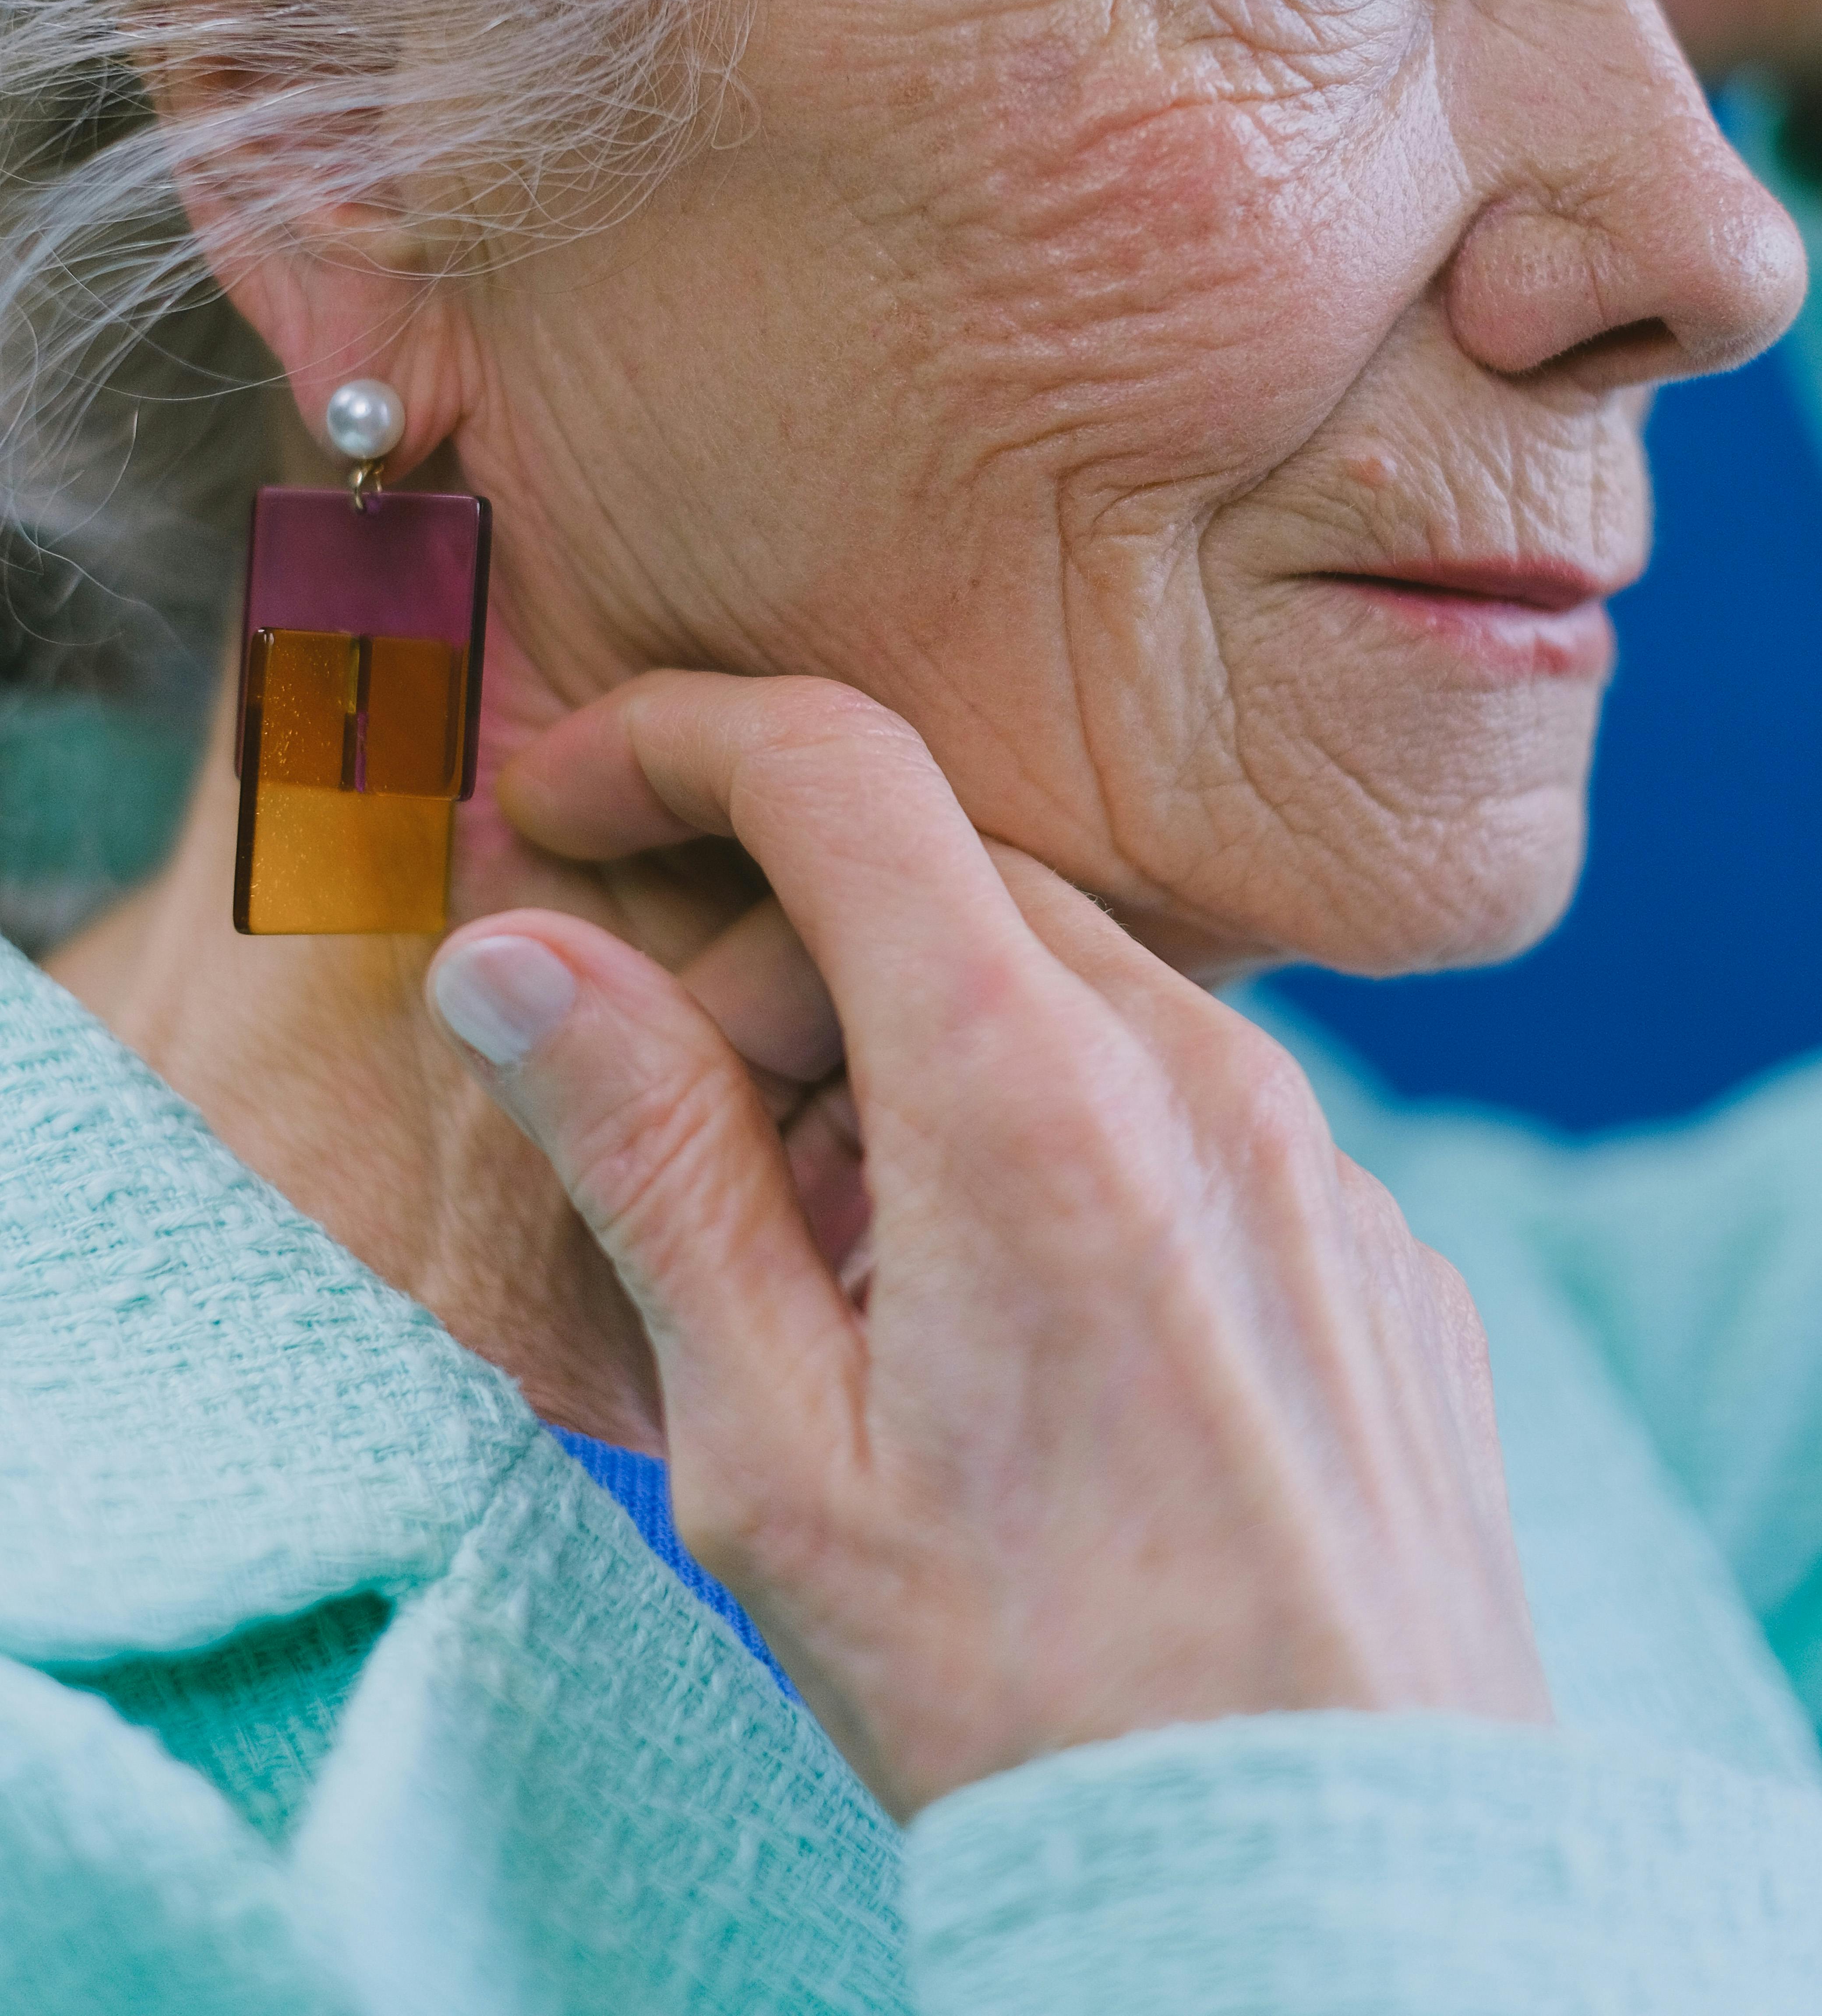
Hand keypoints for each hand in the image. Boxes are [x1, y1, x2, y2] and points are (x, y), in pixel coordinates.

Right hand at [428, 673, 1548, 1818]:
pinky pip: (1196, 1111)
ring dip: (930, 1071)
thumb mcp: (774, 1447)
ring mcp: (1319, 1161)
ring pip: (1075, 997)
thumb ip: (649, 1163)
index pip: (840, 774)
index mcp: (1030, 1096)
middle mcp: (1206, 1078)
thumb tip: (512, 958)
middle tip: (717, 1159)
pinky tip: (1036, 1336)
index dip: (679, 741)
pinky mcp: (1380, 1249)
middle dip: (789, 965)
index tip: (576, 801)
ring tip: (875, 1286)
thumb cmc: (1031, 1695)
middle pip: (947, 886)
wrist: (1324, 1885)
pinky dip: (1073, 1148)